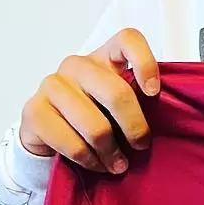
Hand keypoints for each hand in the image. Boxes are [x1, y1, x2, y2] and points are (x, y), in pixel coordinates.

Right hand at [19, 29, 159, 174]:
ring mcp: (52, 85)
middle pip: (116, 92)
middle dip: (134, 126)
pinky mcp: (34, 111)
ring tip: (119, 165)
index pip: (127, 39)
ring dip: (112, 152)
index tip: (154, 92)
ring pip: (95, 125)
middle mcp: (76, 65)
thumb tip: (169, 115)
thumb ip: (137, 98)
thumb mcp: (117, 103)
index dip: (145, 62)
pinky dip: (90, 160)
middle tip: (142, 145)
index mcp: (103, 56)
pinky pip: (72, 143)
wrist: (48, 135)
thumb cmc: (94, 115)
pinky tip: (97, 164)